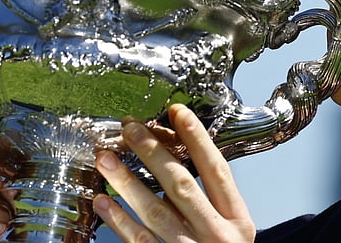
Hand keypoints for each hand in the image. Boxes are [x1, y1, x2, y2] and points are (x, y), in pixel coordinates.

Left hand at [93, 104, 255, 241]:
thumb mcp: (233, 231)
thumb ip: (212, 201)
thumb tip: (178, 155)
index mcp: (238, 221)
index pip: (217, 171)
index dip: (198, 139)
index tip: (177, 111)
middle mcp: (217, 237)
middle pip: (182, 186)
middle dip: (153, 153)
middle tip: (129, 128)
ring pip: (155, 213)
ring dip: (127, 182)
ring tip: (105, 158)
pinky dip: (118, 222)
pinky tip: (102, 202)